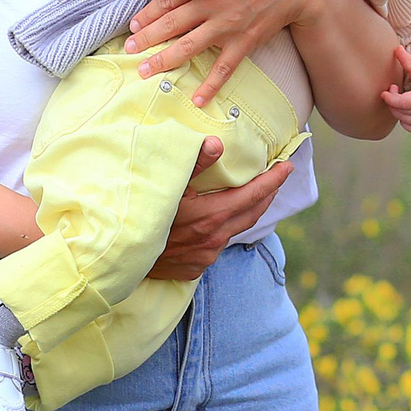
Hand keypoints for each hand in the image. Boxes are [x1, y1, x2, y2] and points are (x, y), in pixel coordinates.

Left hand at [128, 0, 330, 104]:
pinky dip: (210, 86)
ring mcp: (228, 25)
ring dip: (164, 60)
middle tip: (127, 50)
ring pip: (189, 46)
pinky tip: (198, 100)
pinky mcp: (245, 42)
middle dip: (147, 38)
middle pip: (172, 24)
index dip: (148, 13)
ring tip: (145, 72)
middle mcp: (213, 4)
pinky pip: (223, 68)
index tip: (133, 24)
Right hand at [147, 139, 294, 280]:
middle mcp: (214, 238)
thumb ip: (193, 164)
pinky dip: (224, 228)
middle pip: (252, 212)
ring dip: (246, 211)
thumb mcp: (166, 186)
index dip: (274, 179)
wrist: (121, 257)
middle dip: (268, 193)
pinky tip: (218, 220)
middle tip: (278, 177)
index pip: (254, 195)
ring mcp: (206, 256)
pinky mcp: (197, 267)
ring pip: (235, 229)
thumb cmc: (141, 215)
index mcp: (212, 216)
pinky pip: (218, 244)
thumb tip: (217, 143)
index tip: (288, 166)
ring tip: (253, 195)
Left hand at [380, 46, 410, 132]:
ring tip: (400, 97)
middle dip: (392, 101)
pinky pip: (410, 128)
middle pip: (400, 112)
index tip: (384, 91)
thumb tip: (396, 48)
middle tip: (393, 89)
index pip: (402, 103)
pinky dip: (404, 120)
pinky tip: (406, 109)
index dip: (390, 98)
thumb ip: (407, 61)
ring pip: (403, 120)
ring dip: (397, 109)